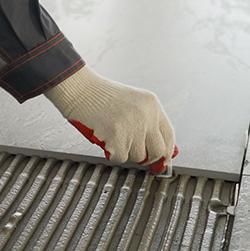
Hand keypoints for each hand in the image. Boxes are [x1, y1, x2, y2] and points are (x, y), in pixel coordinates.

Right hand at [44, 65, 177, 173]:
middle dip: (147, 158)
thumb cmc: (100, 97)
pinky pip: (120, 158)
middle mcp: (146, 115)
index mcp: (152, 105)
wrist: (80, 89)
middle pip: (158, 151)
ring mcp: (133, 126)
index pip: (169, 135)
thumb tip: (160, 152)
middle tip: (135, 153)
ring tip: (114, 136)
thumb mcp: (132, 104)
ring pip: (137, 157)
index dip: (166, 152)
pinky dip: (111, 152)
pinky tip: (106, 137)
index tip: (162, 161)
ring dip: (124, 152)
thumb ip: (147, 124)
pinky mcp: (118, 136)